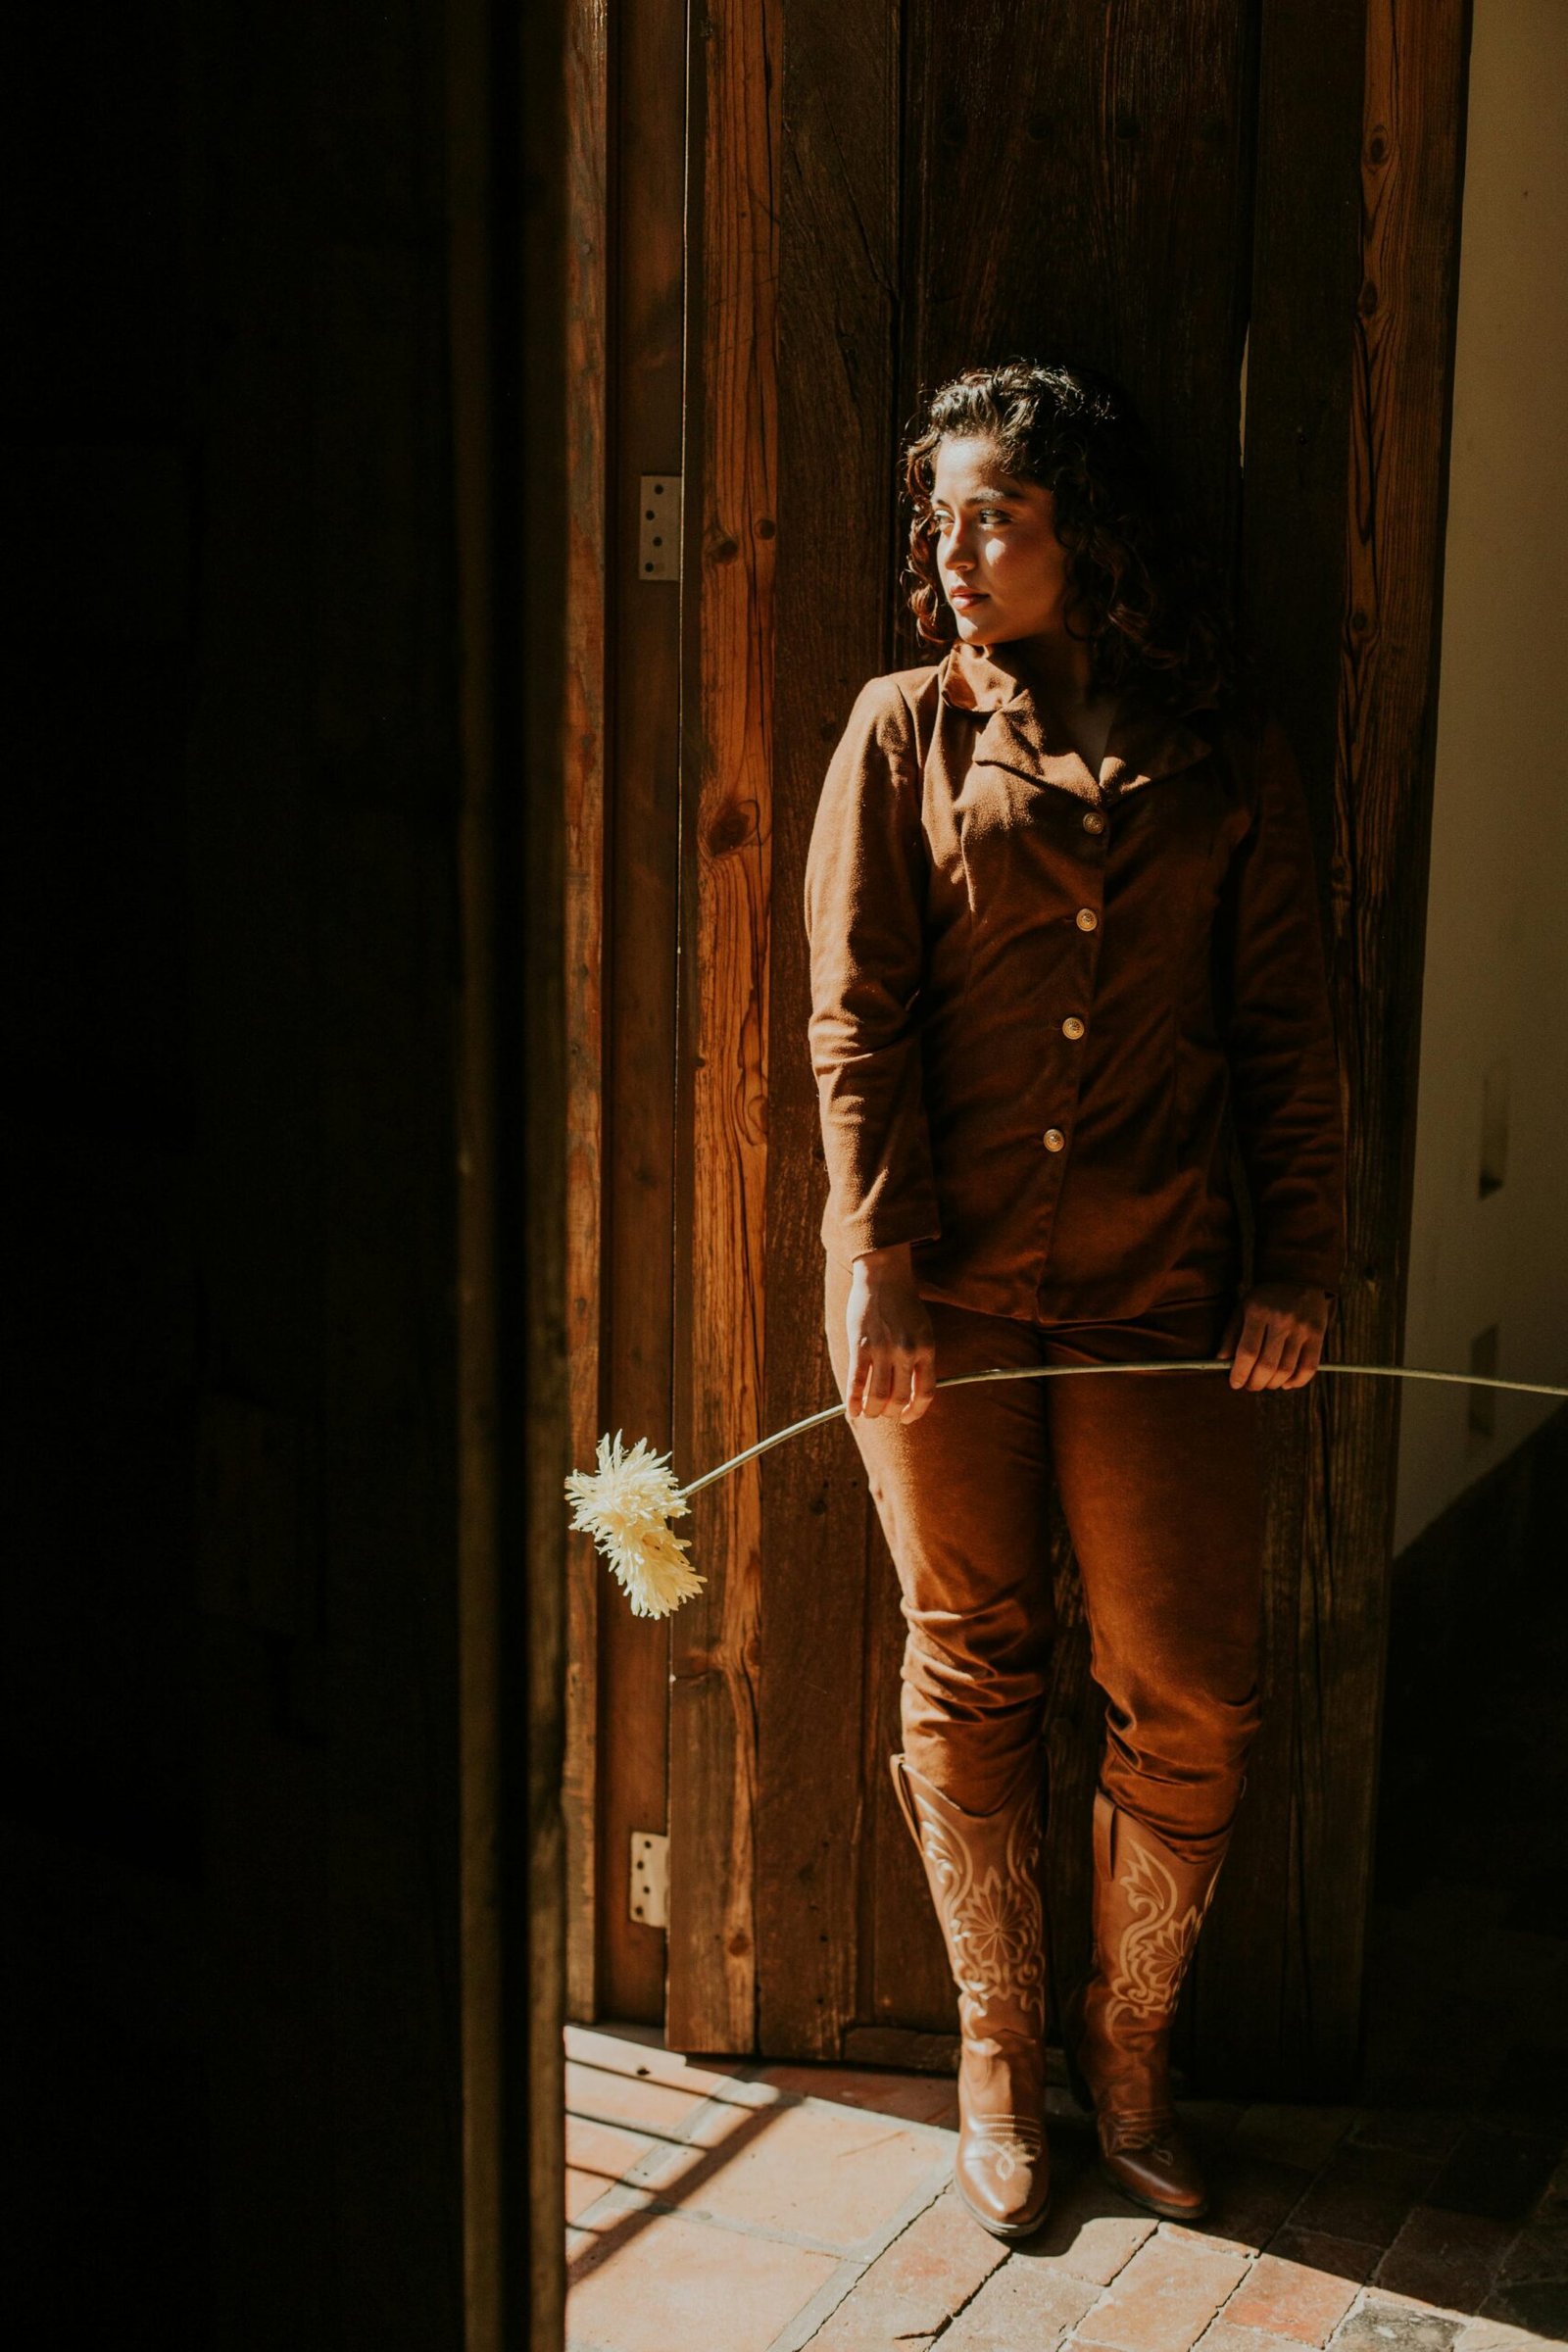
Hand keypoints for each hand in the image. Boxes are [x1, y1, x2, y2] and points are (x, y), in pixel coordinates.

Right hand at [845, 1243, 936, 1422]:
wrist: (884, 1275)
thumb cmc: (904, 1304)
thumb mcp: (923, 1330)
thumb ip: (921, 1357)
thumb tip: (915, 1389)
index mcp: (926, 1349)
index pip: (925, 1393)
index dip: (915, 1411)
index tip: (906, 1417)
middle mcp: (907, 1351)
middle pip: (899, 1398)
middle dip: (890, 1412)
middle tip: (884, 1413)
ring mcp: (883, 1349)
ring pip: (878, 1396)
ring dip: (872, 1411)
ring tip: (868, 1413)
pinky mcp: (860, 1344)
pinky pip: (856, 1381)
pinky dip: (853, 1401)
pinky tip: (851, 1411)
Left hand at [1221, 1281, 1329, 1390]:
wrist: (1298, 1277)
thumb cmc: (1265, 1298)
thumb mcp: (1243, 1308)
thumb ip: (1231, 1335)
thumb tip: (1221, 1362)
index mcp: (1258, 1312)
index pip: (1247, 1352)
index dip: (1239, 1373)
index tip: (1234, 1383)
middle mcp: (1281, 1320)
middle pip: (1267, 1365)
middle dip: (1256, 1383)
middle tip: (1250, 1385)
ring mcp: (1301, 1328)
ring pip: (1287, 1370)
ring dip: (1273, 1384)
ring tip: (1266, 1383)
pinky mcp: (1318, 1334)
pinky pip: (1309, 1368)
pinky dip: (1297, 1382)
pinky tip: (1286, 1383)